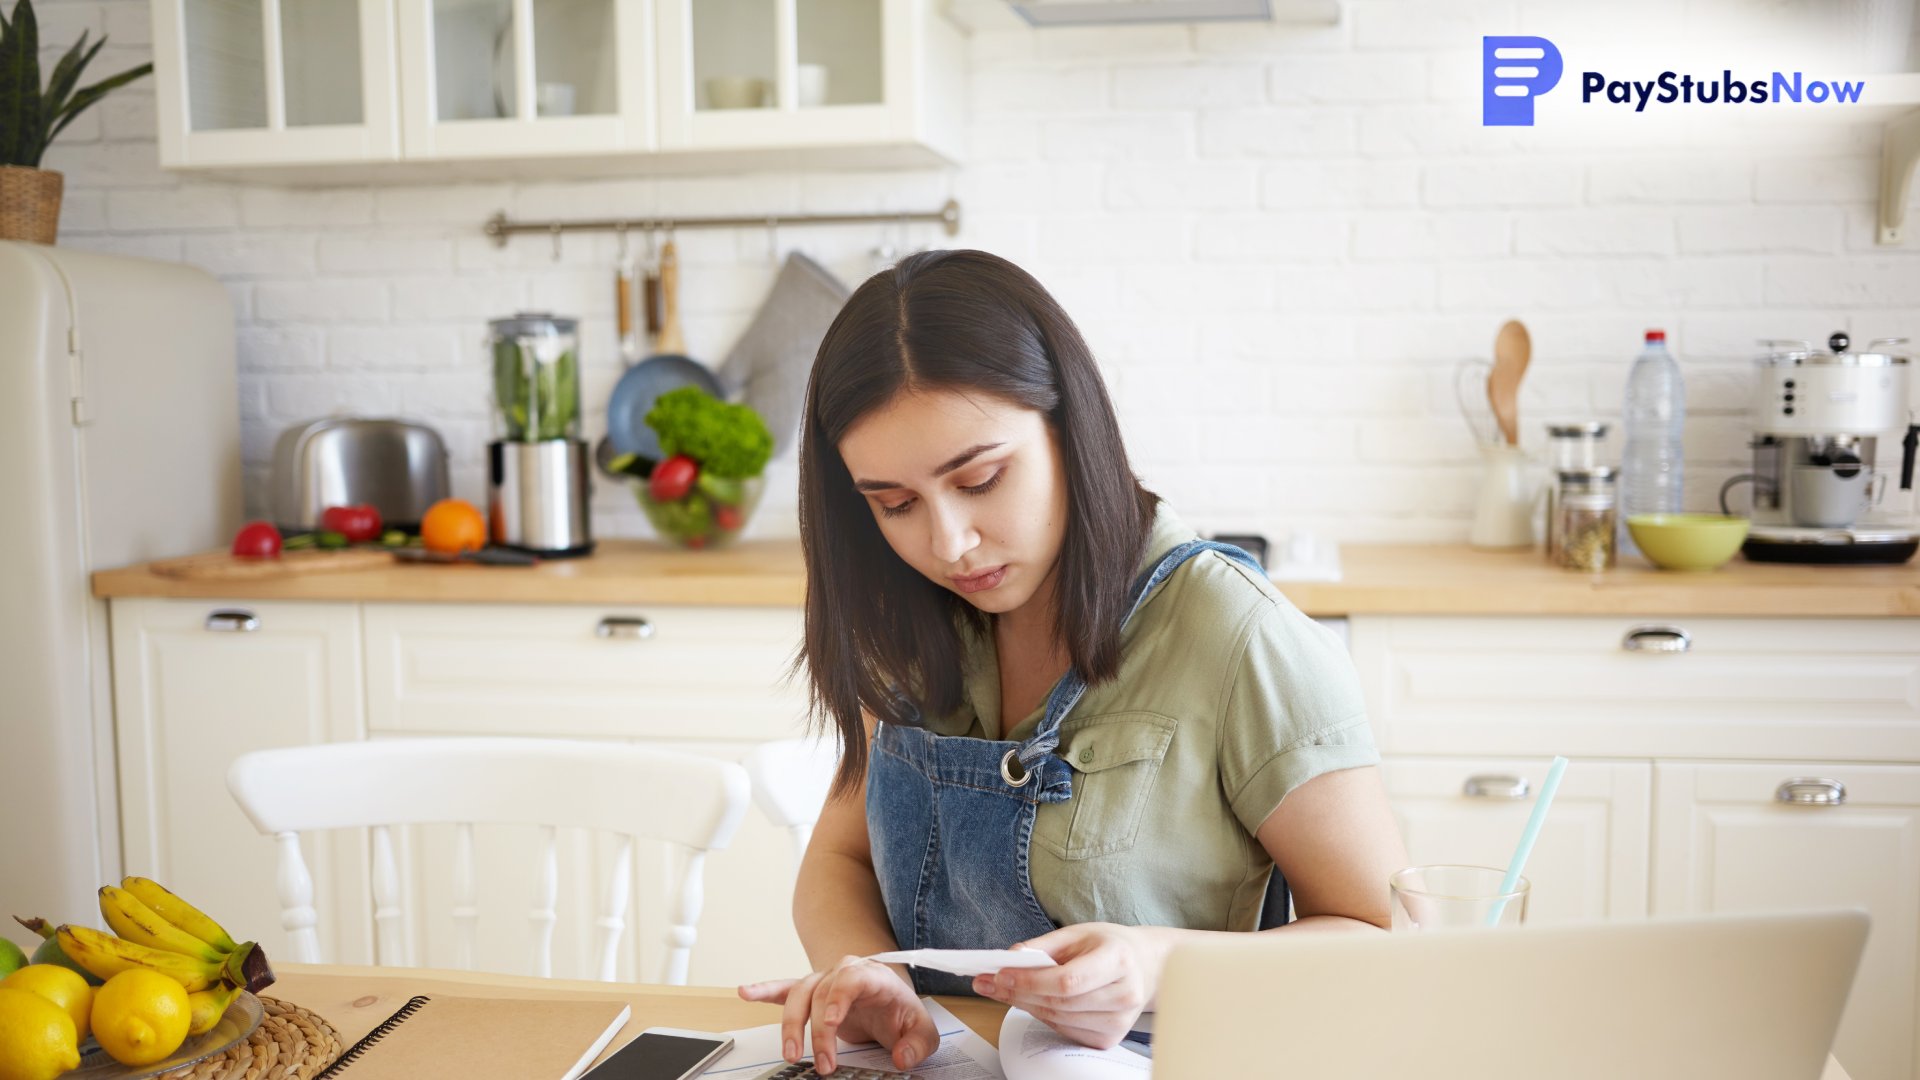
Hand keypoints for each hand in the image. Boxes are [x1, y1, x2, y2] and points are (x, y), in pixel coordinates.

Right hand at [739, 956, 938, 1074]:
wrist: (889, 1001)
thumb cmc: (902, 1012)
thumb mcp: (923, 1030)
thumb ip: (918, 1044)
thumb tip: (902, 1057)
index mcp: (873, 976)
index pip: (852, 977)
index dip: (839, 996)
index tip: (832, 1023)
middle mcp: (844, 972)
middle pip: (822, 993)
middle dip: (819, 1031)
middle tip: (823, 1064)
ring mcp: (824, 981)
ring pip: (800, 995)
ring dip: (792, 1025)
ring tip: (792, 1053)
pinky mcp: (810, 993)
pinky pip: (784, 989)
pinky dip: (764, 991)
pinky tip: (746, 992)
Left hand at [969, 924, 1170, 1048]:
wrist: (1143, 967)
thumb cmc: (1109, 946)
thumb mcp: (1078, 933)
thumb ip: (1044, 944)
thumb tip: (1011, 958)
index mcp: (1118, 960)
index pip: (1068, 980)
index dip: (1031, 981)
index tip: (1002, 974)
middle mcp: (1124, 994)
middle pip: (1059, 1002)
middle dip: (1018, 993)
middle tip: (989, 983)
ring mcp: (1119, 1021)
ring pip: (1059, 1019)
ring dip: (1026, 1005)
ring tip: (1004, 990)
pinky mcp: (1110, 1038)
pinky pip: (1066, 1030)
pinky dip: (1045, 1016)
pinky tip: (1034, 1001)